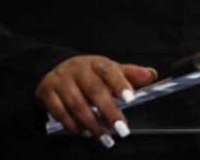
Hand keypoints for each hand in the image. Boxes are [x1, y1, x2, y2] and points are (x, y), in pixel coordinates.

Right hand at [35, 55, 157, 146]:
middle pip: (94, 90)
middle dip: (109, 111)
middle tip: (121, 128)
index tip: (130, 99)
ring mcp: (61, 82)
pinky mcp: (48, 94)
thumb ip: (129, 74)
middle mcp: (78, 70)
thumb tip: (151, 75)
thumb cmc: (86, 72)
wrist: (52, 69)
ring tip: (105, 136)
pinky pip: (60, 113)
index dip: (120, 84)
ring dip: (92, 124)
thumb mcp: (108, 69)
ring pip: (77, 104)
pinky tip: (84, 132)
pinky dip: (73, 125)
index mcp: (95, 63)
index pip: (109, 70)